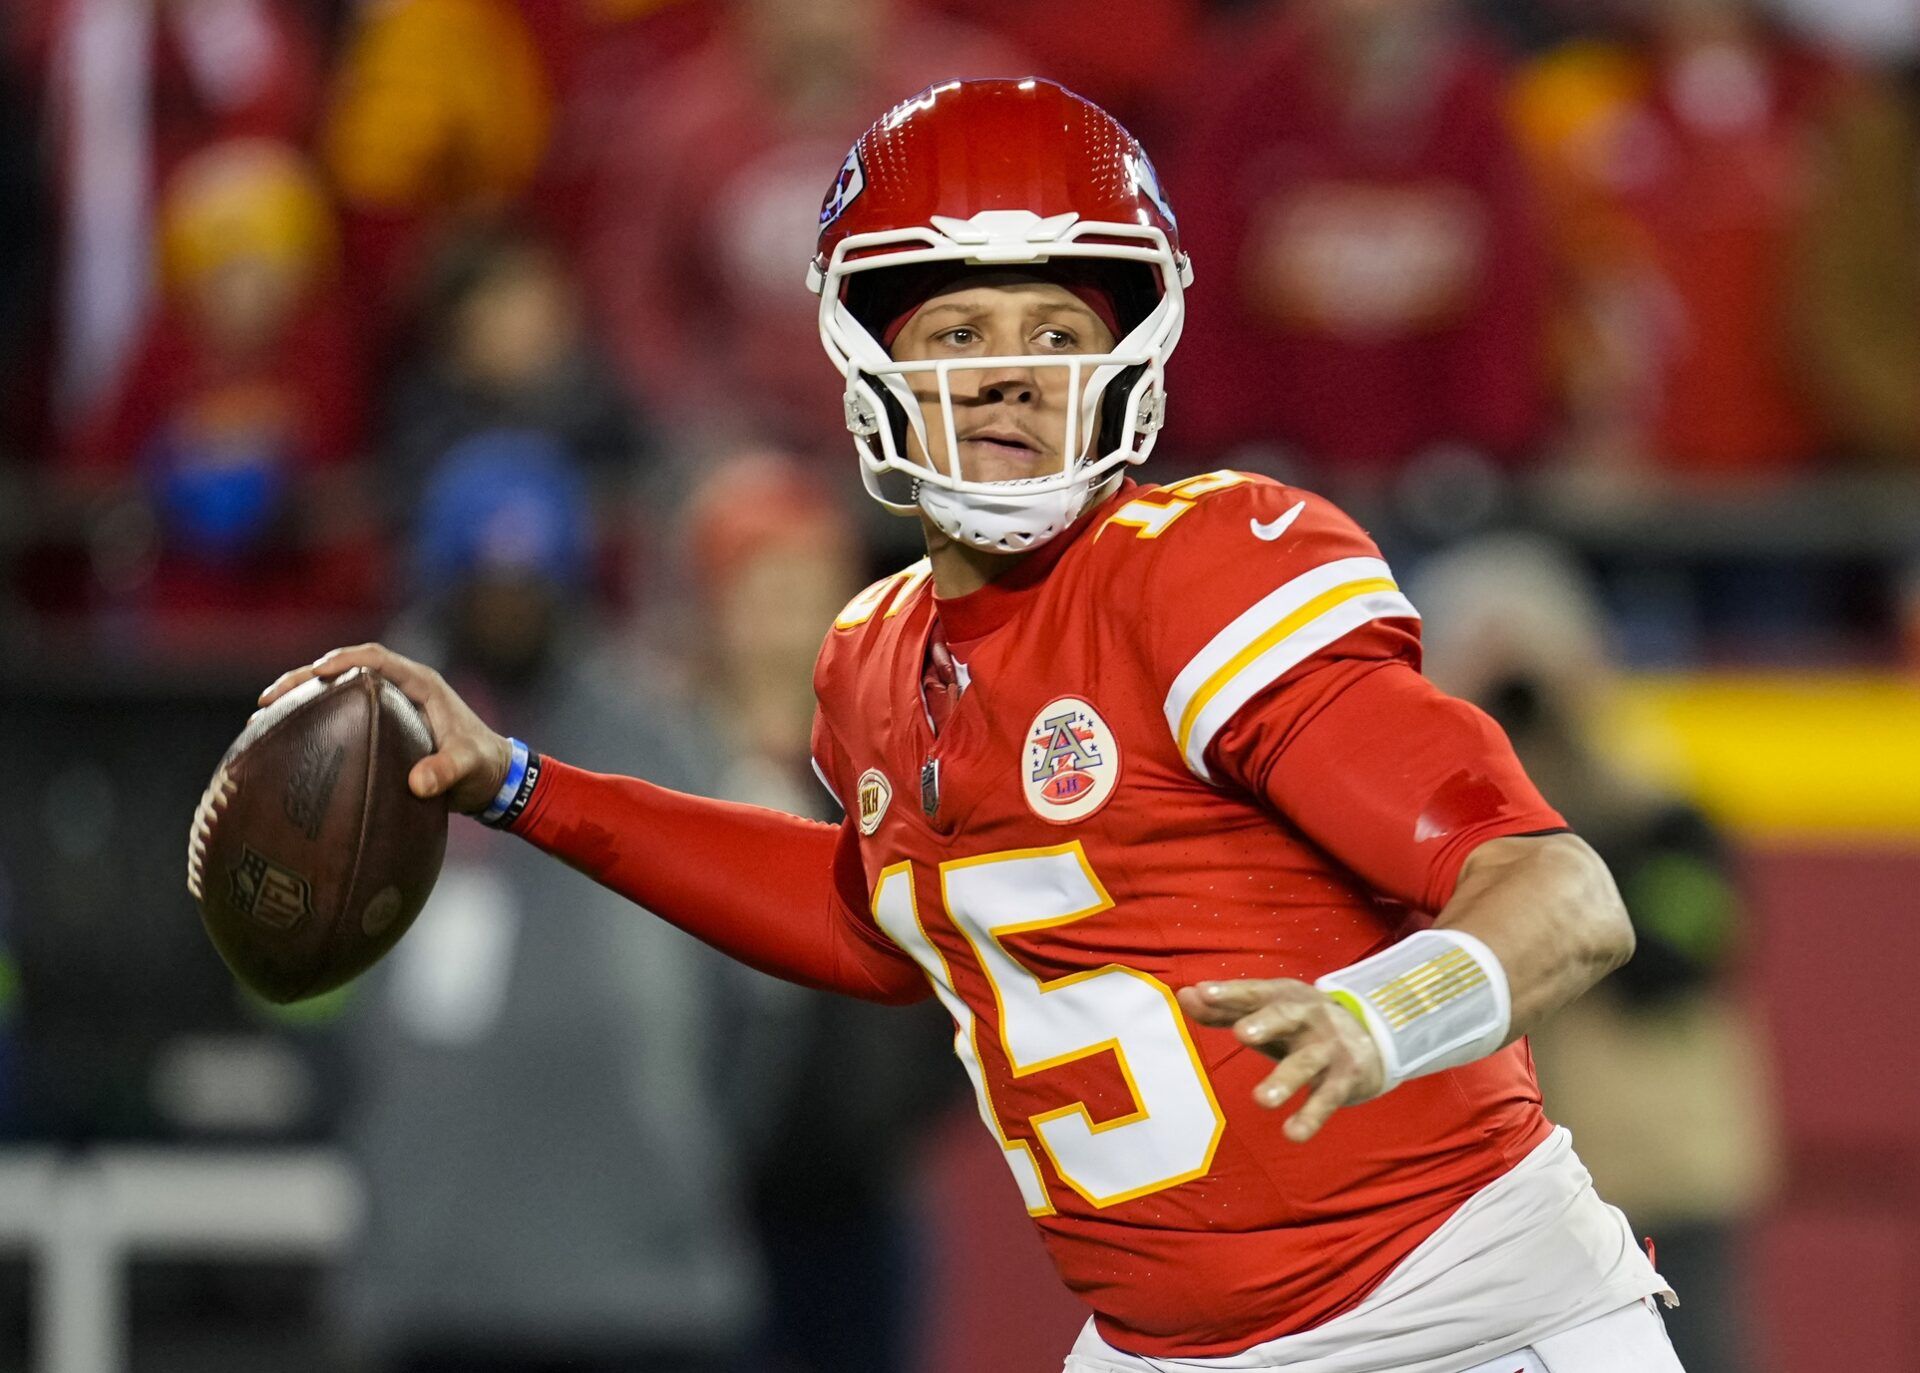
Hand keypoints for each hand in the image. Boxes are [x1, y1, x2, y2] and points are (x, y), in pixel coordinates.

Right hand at [258, 643, 512, 814]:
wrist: (494, 778)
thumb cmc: (484, 766)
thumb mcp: (468, 767)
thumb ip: (447, 772)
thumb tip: (417, 783)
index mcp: (420, 684)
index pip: (375, 658)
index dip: (343, 660)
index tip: (315, 673)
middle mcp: (402, 688)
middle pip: (345, 670)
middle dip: (305, 678)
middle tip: (269, 699)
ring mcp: (390, 705)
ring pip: (338, 691)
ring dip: (303, 697)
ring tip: (265, 714)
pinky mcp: (382, 725)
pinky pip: (342, 713)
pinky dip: (315, 718)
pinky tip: (288, 737)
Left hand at [1177, 979, 1387, 1141]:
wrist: (1369, 1040)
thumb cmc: (1297, 1025)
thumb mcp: (1264, 1013)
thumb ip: (1223, 1008)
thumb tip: (1183, 996)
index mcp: (1284, 996)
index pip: (1254, 991)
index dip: (1229, 992)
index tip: (1203, 994)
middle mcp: (1308, 1017)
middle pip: (1286, 1016)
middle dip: (1266, 1023)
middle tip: (1241, 1034)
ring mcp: (1327, 1048)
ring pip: (1306, 1062)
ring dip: (1285, 1080)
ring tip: (1261, 1100)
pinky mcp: (1344, 1080)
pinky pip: (1326, 1099)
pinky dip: (1311, 1117)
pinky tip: (1292, 1133)